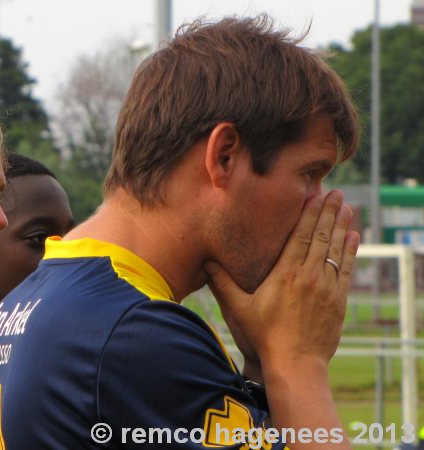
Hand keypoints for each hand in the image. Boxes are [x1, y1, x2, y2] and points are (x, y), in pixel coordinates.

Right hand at [205, 190, 359, 376]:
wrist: (295, 363)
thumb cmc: (264, 336)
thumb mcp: (238, 308)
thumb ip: (222, 283)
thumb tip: (205, 262)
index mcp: (285, 274)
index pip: (301, 235)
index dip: (310, 213)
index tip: (317, 195)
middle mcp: (309, 276)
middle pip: (321, 237)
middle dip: (330, 212)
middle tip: (337, 193)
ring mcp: (327, 288)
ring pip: (336, 250)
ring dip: (342, 227)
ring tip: (348, 208)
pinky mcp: (338, 301)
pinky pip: (346, 269)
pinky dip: (351, 252)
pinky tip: (354, 238)